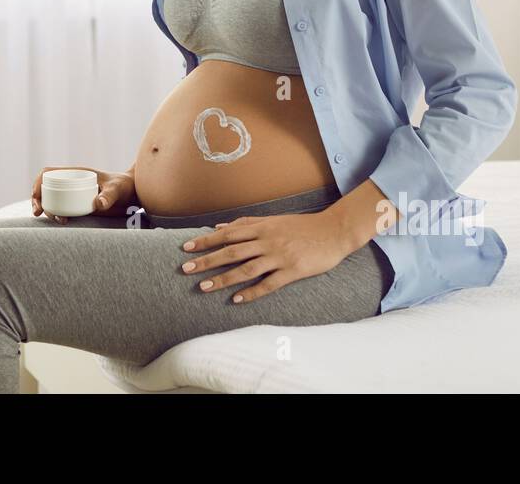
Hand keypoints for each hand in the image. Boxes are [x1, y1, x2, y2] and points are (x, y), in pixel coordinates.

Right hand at [30, 167, 137, 223]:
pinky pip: (63, 210)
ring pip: (53, 202)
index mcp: (76, 172)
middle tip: (40, 212)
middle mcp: (72, 183)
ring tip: (60, 221)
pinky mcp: (80, 207)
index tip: (36, 195)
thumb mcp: (118, 189)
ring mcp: (75, 195)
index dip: (38, 182)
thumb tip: (98, 204)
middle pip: (46, 189)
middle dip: (38, 200)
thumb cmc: (126, 186)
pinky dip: (57, 216)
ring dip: (49, 210)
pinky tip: (62, 223)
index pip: (49, 172)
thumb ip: (109, 195)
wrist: (134, 194)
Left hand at [178, 210, 357, 303]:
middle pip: (231, 251)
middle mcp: (267, 240)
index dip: (206, 241)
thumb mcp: (273, 220)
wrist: (334, 231)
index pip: (227, 234)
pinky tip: (237, 299)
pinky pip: (269, 283)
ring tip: (204, 287)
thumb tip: (219, 226)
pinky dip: (252, 291)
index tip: (186, 248)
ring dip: (223, 278)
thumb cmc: (302, 226)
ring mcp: (280, 256)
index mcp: (261, 227)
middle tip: (185, 269)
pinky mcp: (293, 271)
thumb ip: (246, 223)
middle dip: (206, 260)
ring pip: (246, 268)